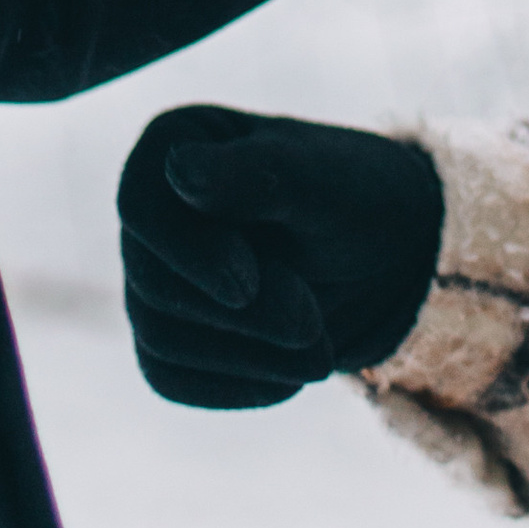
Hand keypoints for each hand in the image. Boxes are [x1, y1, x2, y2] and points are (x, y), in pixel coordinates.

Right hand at [118, 105, 442, 409]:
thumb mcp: (321, 181)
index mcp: (176, 143)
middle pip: (154, 285)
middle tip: (312, 325)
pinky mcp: (168, 337)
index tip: (248, 287)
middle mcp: (152, 209)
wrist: (386, 260)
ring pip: (161, 341)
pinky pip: (172, 379)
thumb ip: (255, 173)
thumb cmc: (354, 197)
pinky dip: (237, 384)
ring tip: (318, 348)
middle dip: (242, 315)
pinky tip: (290, 372)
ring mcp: (153, 275)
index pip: (142, 208)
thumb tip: (176, 166)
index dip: (192, 255)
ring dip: (247, 356)